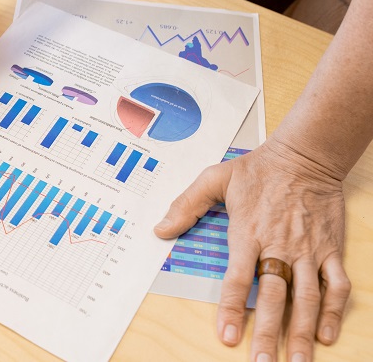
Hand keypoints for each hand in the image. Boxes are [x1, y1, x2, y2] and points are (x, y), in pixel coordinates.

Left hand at [155, 141, 349, 360]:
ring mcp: (307, 250)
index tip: (228, 334)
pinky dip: (334, 311)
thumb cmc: (259, 168)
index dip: (233, 309)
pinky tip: (326, 334)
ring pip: (308, 298)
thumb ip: (186, 205)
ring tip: (296, 361)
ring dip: (302, 332)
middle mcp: (279, 245)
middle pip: (275, 296)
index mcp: (249, 232)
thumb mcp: (214, 178)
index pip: (239, 278)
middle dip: (269, 332)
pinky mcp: (329, 249)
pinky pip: (336, 284)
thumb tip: (161, 228)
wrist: (305, 156)